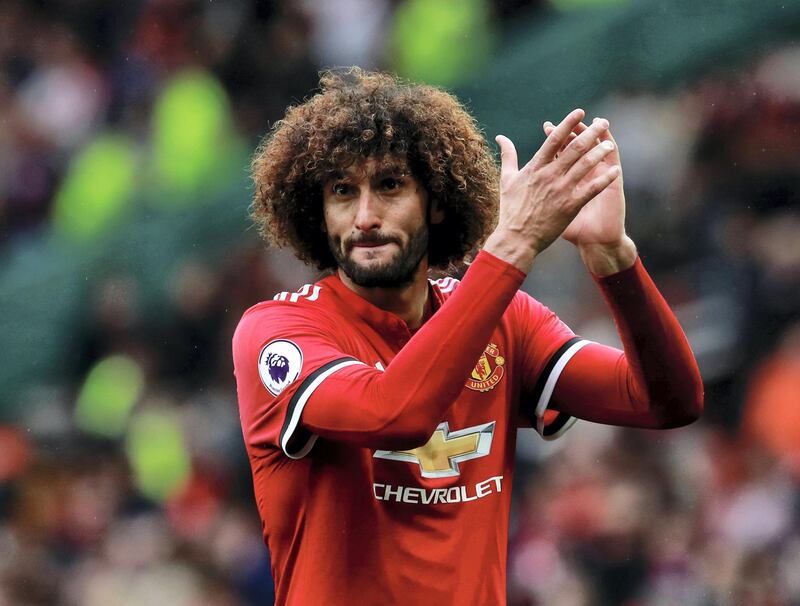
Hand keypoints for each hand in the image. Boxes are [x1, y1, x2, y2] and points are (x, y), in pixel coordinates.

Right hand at [483, 109, 619, 272]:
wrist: (516, 239)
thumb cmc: (510, 210)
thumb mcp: (506, 179)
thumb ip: (507, 156)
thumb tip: (500, 137)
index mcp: (534, 168)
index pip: (554, 140)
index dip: (568, 124)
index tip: (580, 112)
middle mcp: (549, 176)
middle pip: (574, 148)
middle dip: (591, 133)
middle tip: (603, 122)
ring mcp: (560, 190)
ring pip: (585, 165)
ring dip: (600, 152)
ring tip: (609, 144)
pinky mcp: (570, 206)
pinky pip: (592, 189)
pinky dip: (605, 179)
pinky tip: (615, 171)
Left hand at [543, 119, 635, 274]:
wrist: (594, 241)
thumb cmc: (571, 228)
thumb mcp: (550, 209)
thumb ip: (537, 194)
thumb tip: (521, 188)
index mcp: (566, 178)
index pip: (558, 153)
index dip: (553, 139)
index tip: (546, 126)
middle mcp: (583, 176)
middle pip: (578, 148)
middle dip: (574, 132)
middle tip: (572, 118)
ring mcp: (598, 180)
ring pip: (596, 153)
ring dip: (596, 138)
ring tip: (595, 123)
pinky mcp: (611, 188)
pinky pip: (611, 171)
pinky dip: (610, 157)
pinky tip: (610, 144)